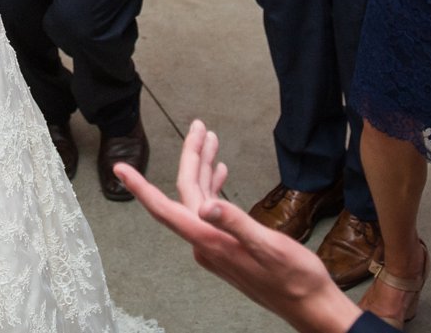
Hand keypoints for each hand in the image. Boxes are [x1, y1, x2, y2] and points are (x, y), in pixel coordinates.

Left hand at [114, 120, 359, 332]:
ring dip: (204, 169)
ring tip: (210, 140)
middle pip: (186, 193)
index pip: (166, 208)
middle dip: (191, 157)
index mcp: (210, 241)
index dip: (140, 188)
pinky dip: (214, 187)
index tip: (121, 169)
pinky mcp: (227, 247)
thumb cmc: (294, 278)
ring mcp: (215, 246)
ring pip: (199, 200)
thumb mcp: (268, 246)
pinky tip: (220, 173)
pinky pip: (211, 211)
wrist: (310, 305)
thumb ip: (236, 224)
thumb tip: (206, 207)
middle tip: (198, 126)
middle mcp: (206, 244)